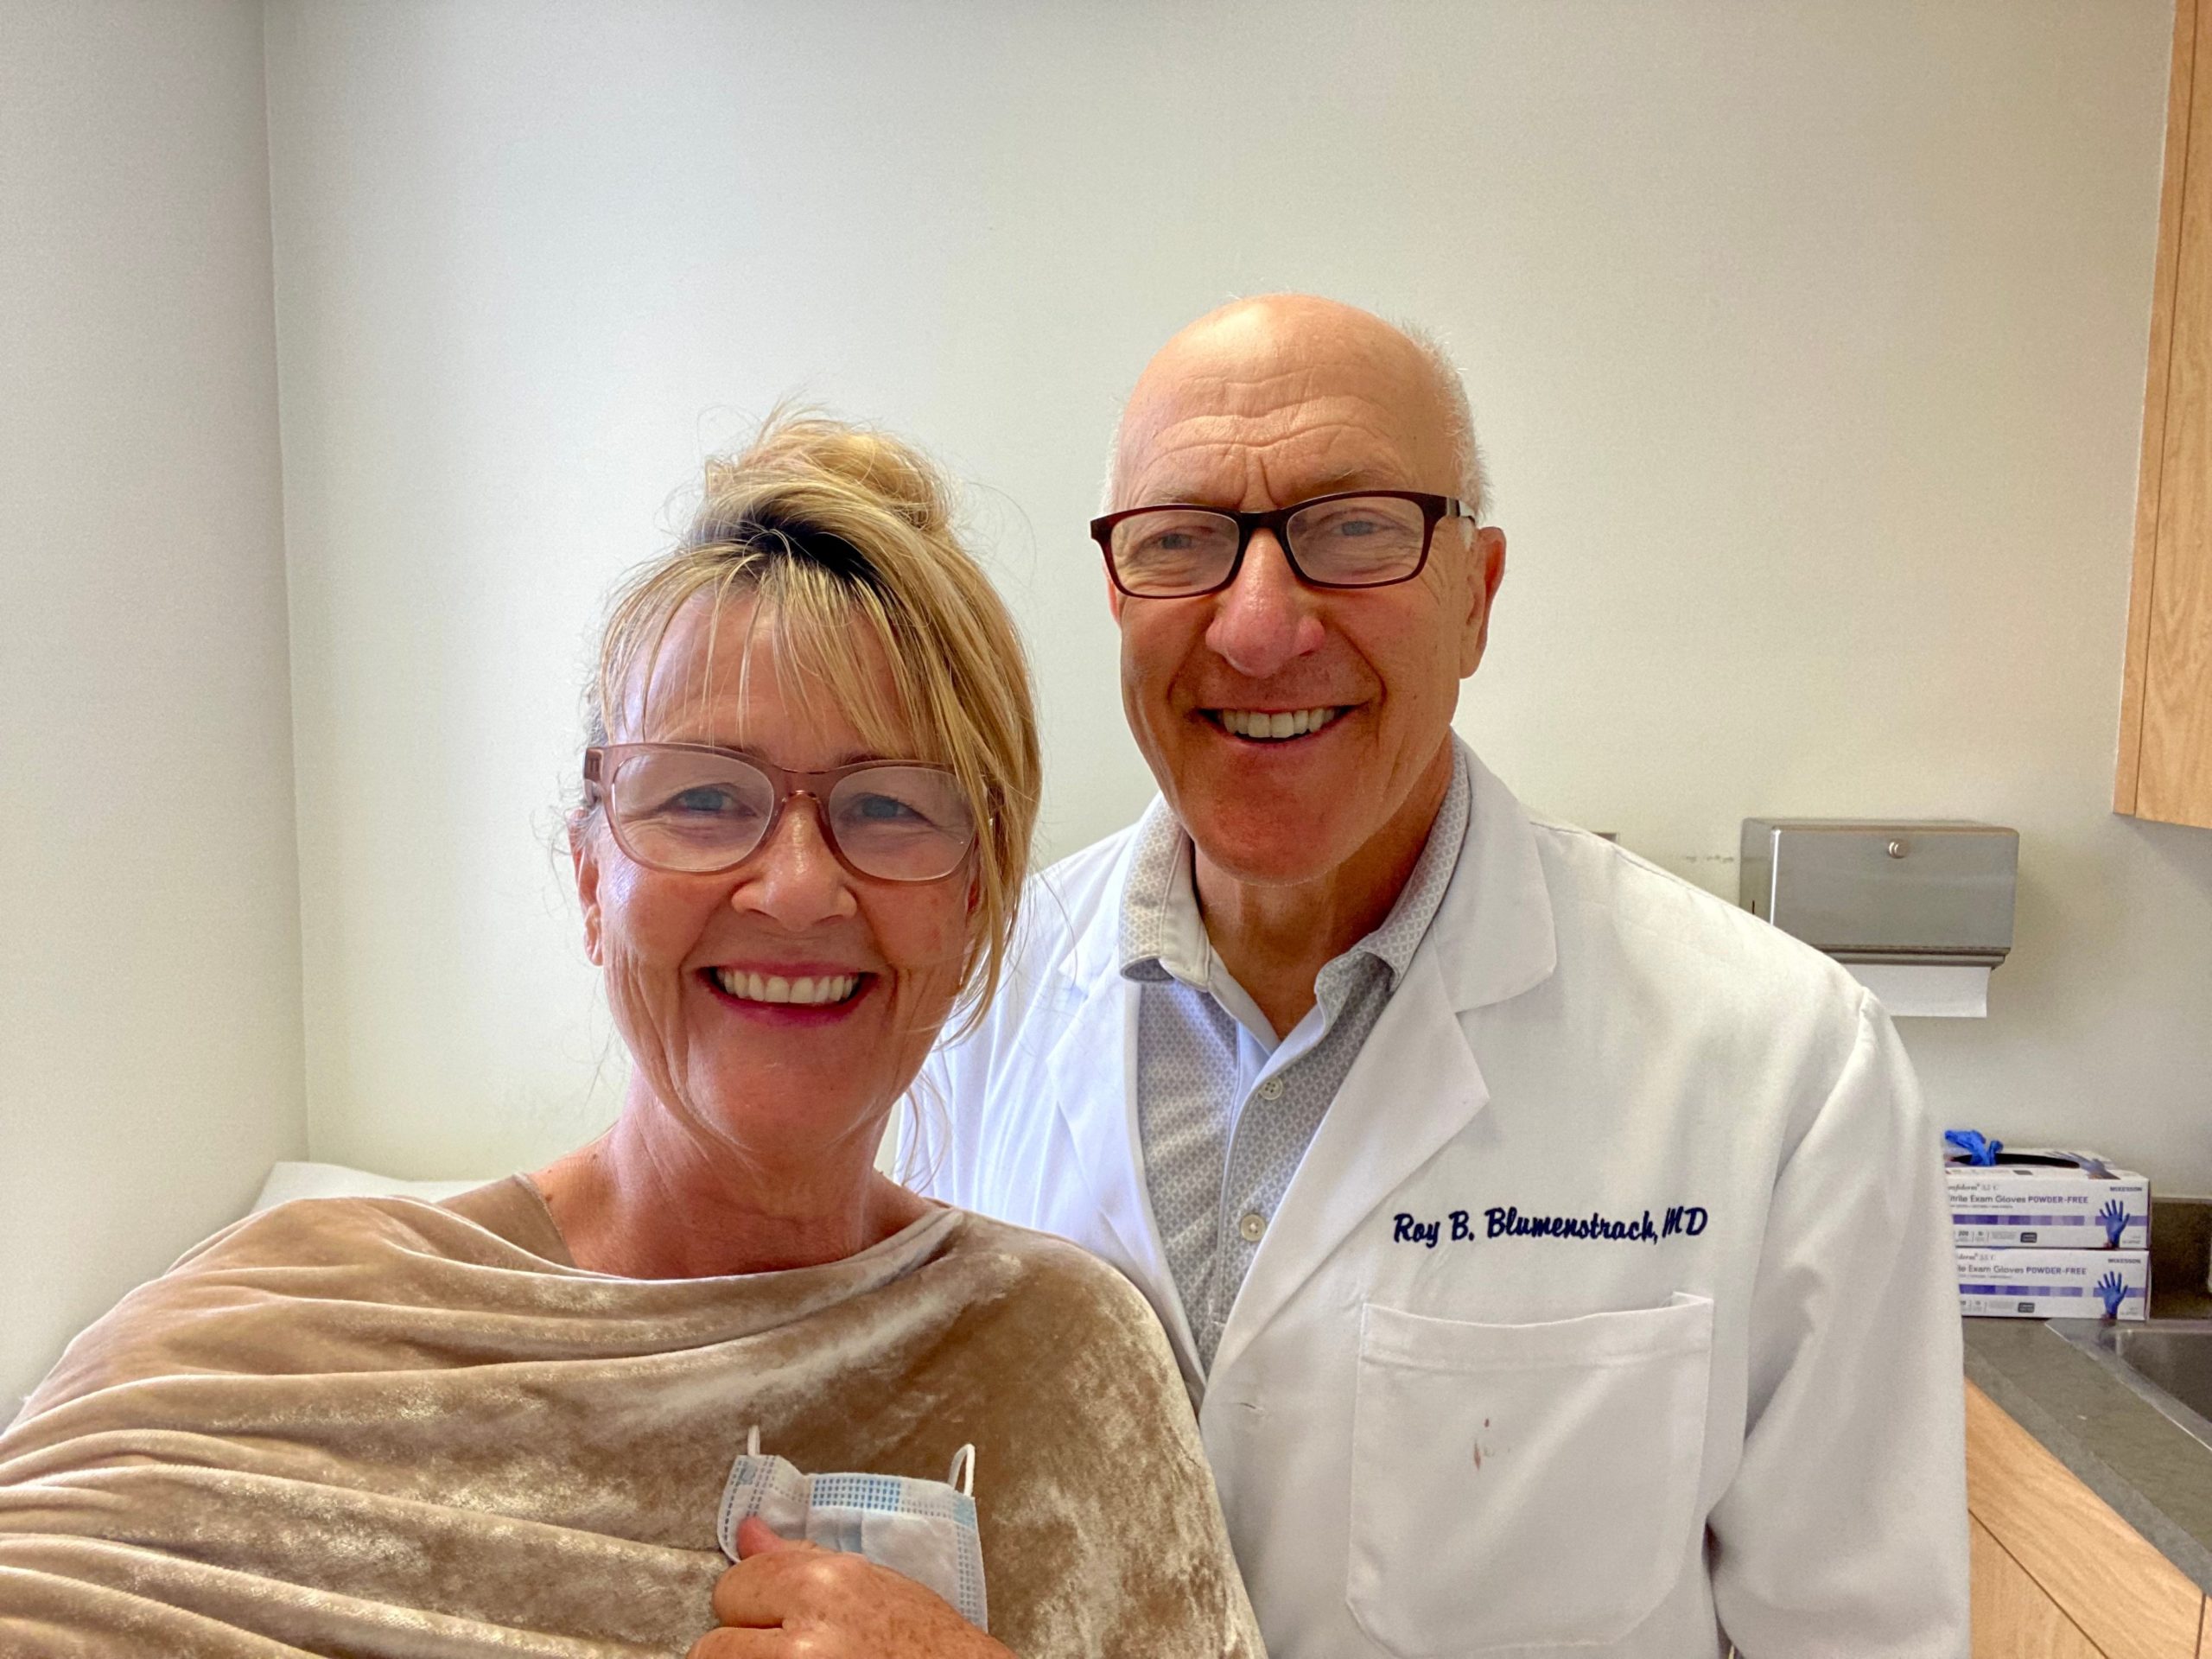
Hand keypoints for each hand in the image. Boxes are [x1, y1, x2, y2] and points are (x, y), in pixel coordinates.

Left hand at [687, 1517, 1014, 1658]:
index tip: (782, 1615)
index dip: (755, 1602)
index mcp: (821, 1591)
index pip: (731, 1588)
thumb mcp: (870, 1585)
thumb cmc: (925, 1642)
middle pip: (713, 1647)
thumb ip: (799, 1561)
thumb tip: (748, 1534)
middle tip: (795, 1649)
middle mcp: (800, 1648)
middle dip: (747, 1645)